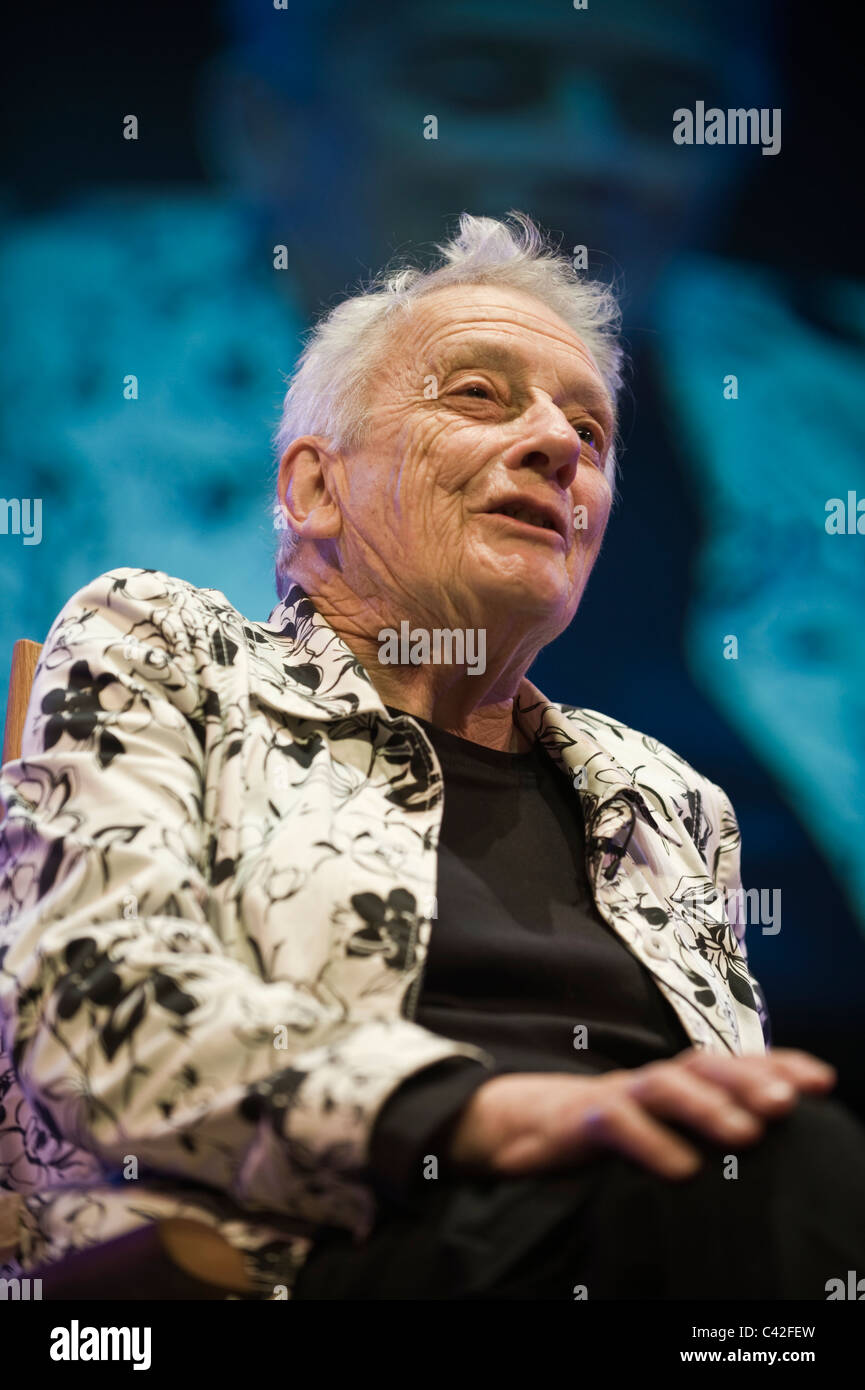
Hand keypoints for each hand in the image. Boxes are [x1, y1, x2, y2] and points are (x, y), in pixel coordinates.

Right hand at [446, 1048, 836, 1179]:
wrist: (506, 1126)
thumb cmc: (591, 1132)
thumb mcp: (649, 1128)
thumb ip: (691, 1128)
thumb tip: (758, 1138)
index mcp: (671, 1082)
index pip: (730, 1063)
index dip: (776, 1064)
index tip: (822, 1079)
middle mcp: (647, 1081)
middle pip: (704, 1064)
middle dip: (751, 1079)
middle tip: (789, 1105)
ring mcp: (612, 1096)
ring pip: (664, 1085)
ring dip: (708, 1106)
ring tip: (747, 1137)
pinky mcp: (577, 1121)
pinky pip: (616, 1124)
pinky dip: (651, 1144)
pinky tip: (682, 1171)